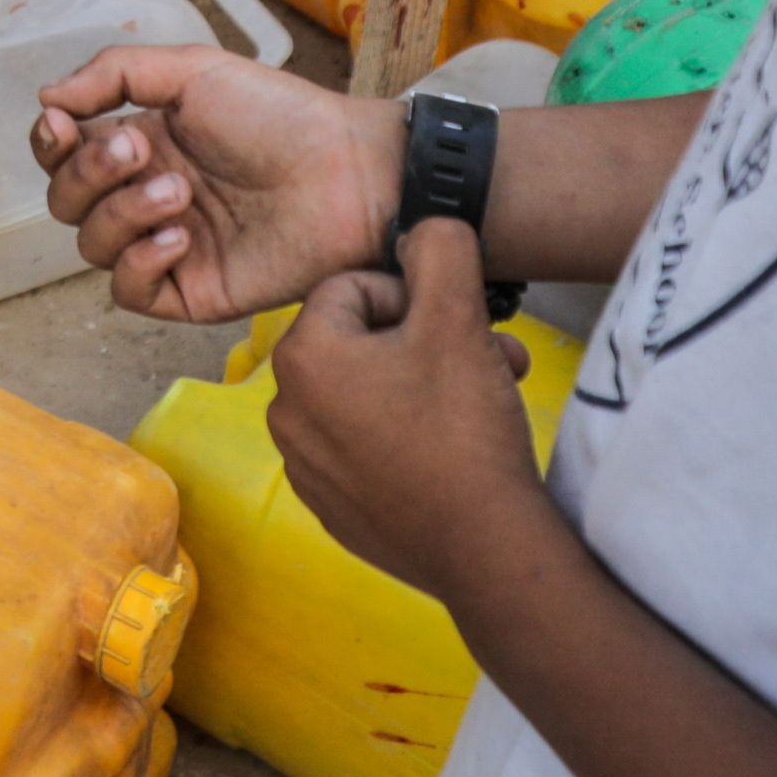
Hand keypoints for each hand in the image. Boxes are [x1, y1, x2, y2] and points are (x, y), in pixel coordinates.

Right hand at [32, 47, 387, 323]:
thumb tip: (46, 98)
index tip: (63, 125)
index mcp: (144, 141)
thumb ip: (115, 73)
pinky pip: (128, 290)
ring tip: (181, 193)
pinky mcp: (189, 290)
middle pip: (66, 200)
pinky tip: (178, 237)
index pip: (64, 152)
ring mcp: (166, 244)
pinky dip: (138, 262)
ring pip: (92, 245)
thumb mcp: (194, 71)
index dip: (51, 143)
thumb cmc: (280, 116)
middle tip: (140, 151)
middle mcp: (146, 194)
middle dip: (89, 174)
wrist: (347, 175)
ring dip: (122, 213)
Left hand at [260, 219, 555, 617]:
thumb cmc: (463, 426)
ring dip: (423, 387)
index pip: (353, 288)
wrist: (484, 547)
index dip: (414, 297)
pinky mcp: (330, 507)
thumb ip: (439, 248)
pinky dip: (405, 438)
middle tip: (491, 359)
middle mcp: (285, 410)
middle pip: (362, 343)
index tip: (458, 326)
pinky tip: (451, 451)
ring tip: (479, 404)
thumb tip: (422, 228)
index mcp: (301, 356)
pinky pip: (364, 446)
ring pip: (368, 394)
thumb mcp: (457, 316)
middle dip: (429, 342)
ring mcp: (305, 465)